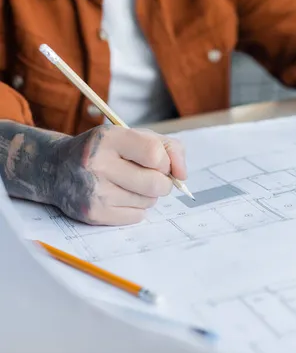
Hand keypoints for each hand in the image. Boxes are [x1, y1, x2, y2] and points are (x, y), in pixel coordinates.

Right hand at [51, 125, 186, 225]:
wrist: (56, 168)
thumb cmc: (105, 151)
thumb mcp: (132, 135)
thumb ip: (167, 147)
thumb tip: (182, 176)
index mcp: (108, 138)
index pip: (155, 154)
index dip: (166, 162)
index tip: (160, 163)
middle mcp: (97, 164)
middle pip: (156, 183)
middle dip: (163, 183)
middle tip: (152, 177)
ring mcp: (94, 191)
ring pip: (149, 201)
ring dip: (148, 195)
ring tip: (129, 184)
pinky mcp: (93, 213)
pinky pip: (137, 217)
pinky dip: (136, 208)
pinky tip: (119, 196)